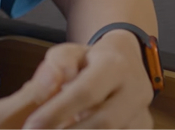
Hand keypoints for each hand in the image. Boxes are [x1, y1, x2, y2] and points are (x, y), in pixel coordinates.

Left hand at [0, 32, 153, 128]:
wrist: (127, 64)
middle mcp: (136, 92)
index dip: (57, 112)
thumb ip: (56, 65)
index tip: (31, 126)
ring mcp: (143, 115)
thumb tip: (47, 86)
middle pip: (104, 123)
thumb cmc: (91, 60)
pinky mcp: (143, 128)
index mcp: (115, 66)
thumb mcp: (70, 52)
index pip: (85, 92)